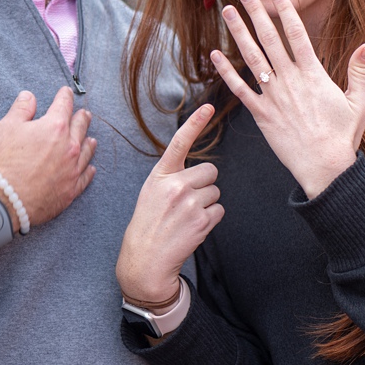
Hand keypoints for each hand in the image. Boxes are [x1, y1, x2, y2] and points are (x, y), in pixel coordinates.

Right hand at [0, 88, 95, 231]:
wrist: (6, 199)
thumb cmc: (5, 161)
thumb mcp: (6, 127)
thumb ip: (21, 109)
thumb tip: (29, 96)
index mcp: (55, 127)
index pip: (63, 105)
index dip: (65, 96)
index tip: (66, 92)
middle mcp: (69, 146)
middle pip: (80, 126)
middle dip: (82, 117)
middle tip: (84, 113)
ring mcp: (72, 169)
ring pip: (87, 151)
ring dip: (88, 142)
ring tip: (91, 139)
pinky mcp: (71, 189)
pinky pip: (85, 177)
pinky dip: (89, 170)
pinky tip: (90, 168)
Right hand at [116, 104, 221, 304]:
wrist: (145, 258)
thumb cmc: (148, 223)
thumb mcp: (151, 192)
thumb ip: (172, 178)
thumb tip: (202, 173)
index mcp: (160, 175)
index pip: (179, 143)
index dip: (194, 123)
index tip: (207, 107)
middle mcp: (175, 185)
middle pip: (210, 171)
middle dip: (205, 185)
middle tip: (187, 201)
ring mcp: (190, 203)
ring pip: (216, 192)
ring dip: (207, 203)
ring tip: (187, 217)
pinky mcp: (202, 220)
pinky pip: (219, 210)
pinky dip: (211, 219)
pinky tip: (193, 227)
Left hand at [211, 0, 364, 198]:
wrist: (324, 168)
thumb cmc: (343, 137)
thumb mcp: (360, 103)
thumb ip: (360, 72)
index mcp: (314, 75)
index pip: (298, 35)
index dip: (286, 11)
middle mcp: (290, 81)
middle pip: (270, 39)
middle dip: (256, 13)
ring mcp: (273, 96)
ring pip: (252, 58)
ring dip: (238, 33)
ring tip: (227, 11)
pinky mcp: (260, 114)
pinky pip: (239, 89)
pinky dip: (226, 71)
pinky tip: (215, 54)